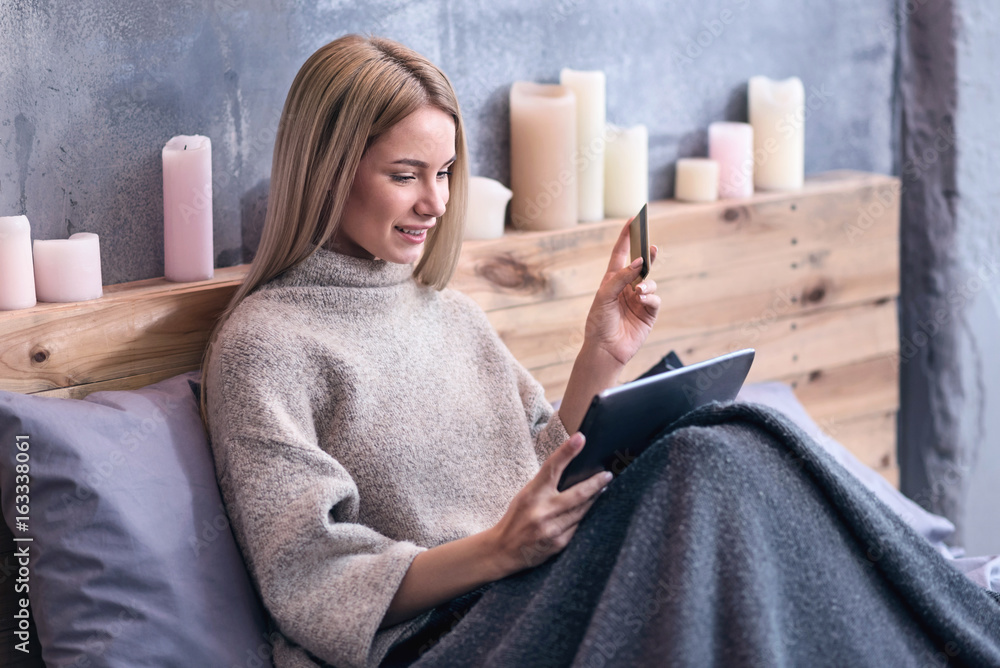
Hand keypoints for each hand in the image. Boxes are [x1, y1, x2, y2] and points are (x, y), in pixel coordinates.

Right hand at [487, 433, 610, 575]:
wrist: (503, 550)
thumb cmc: (516, 517)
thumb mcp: (526, 494)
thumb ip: (546, 484)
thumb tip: (571, 470)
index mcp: (532, 494)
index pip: (552, 467)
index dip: (567, 451)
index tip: (580, 438)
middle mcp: (543, 510)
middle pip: (578, 493)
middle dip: (596, 483)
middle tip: (607, 475)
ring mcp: (552, 528)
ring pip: (582, 510)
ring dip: (594, 499)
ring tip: (602, 489)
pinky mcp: (559, 543)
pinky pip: (578, 526)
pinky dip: (583, 516)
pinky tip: (587, 511)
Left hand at [583, 219, 660, 365]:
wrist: (605, 349)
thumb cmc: (599, 322)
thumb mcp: (604, 296)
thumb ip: (621, 277)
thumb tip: (639, 263)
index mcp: (612, 280)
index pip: (620, 254)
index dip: (626, 237)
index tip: (632, 219)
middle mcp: (626, 287)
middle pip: (640, 265)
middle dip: (646, 254)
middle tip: (651, 246)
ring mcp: (638, 300)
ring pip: (650, 282)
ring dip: (646, 284)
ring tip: (638, 292)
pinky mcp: (648, 313)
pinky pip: (654, 299)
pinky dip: (650, 298)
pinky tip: (642, 301)